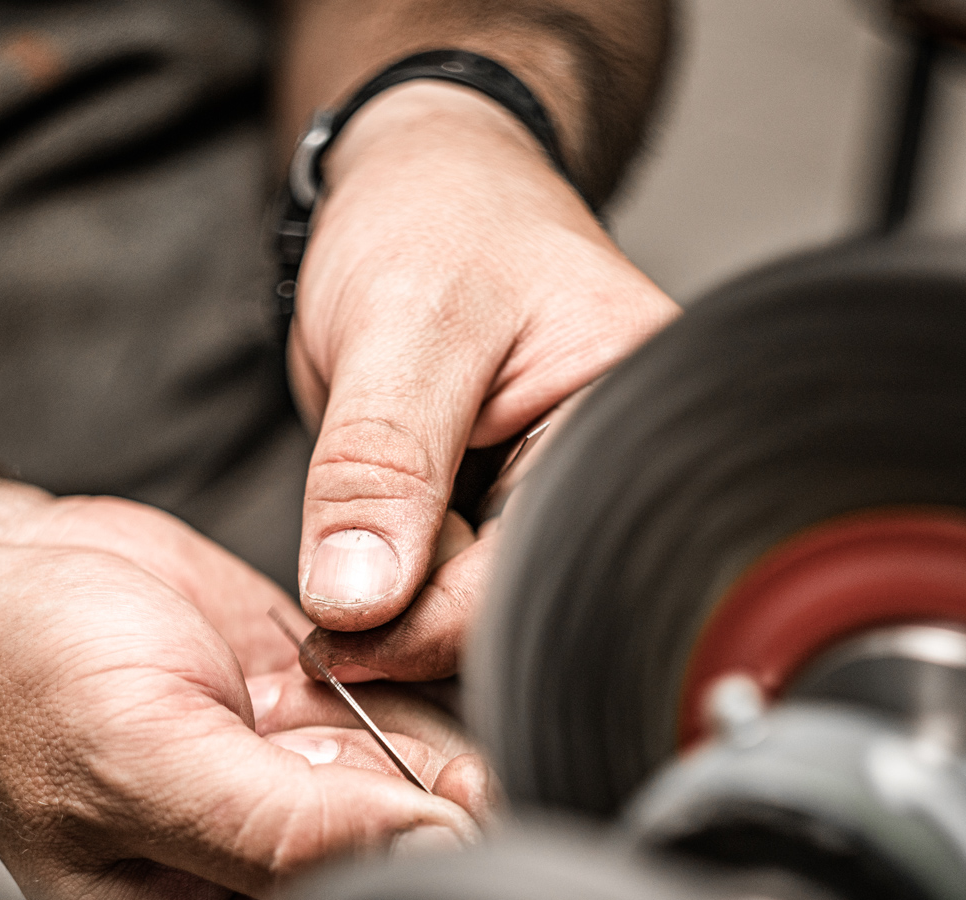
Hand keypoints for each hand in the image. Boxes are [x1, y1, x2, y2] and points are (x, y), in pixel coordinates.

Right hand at [0, 492, 485, 899]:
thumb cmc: (14, 682)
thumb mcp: (141, 766)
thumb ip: (285, 829)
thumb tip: (430, 853)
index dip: (423, 895)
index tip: (441, 823)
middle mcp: (267, 890)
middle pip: (417, 878)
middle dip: (436, 808)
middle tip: (394, 752)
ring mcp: (308, 801)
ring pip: (437, 794)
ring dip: (438, 741)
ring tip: (350, 702)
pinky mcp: (326, 721)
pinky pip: (420, 718)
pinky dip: (421, 684)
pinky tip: (371, 661)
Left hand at [288, 80, 679, 679]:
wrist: (416, 192)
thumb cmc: (433, 220)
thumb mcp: (400, 327)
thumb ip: (378, 465)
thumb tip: (358, 600)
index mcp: (640, 420)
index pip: (544, 573)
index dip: (434, 626)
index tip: (335, 642)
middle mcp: (619, 476)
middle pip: (522, 611)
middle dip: (414, 626)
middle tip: (325, 625)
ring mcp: (566, 506)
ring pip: (482, 618)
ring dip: (400, 620)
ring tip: (344, 561)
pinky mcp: (511, 524)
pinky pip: (455, 600)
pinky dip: (396, 601)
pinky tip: (361, 565)